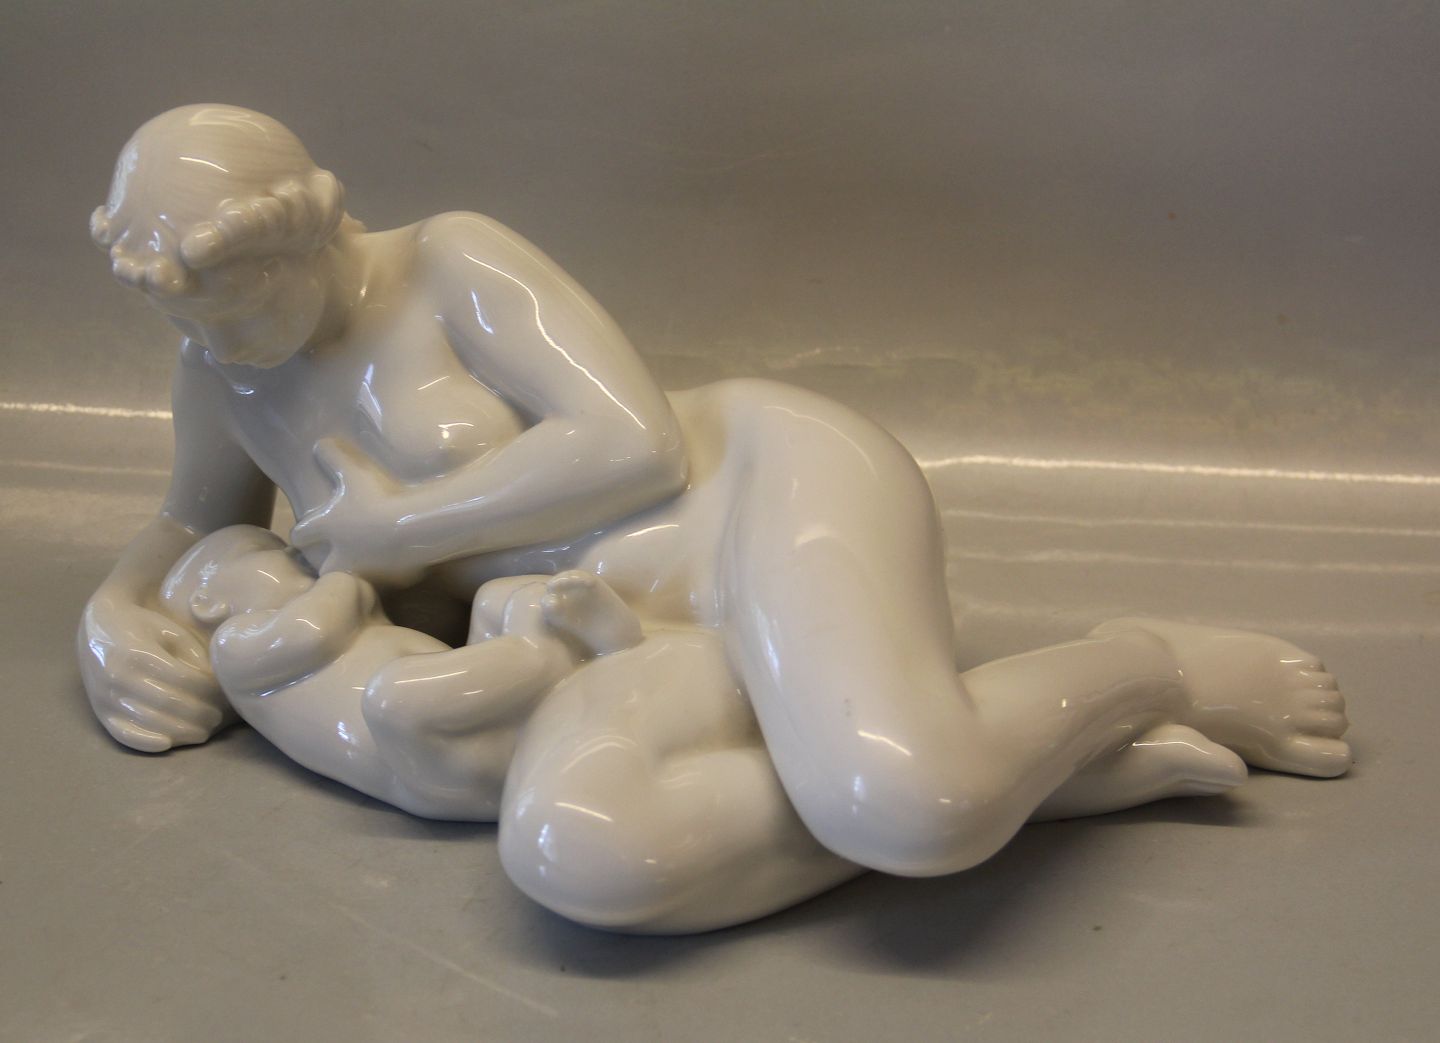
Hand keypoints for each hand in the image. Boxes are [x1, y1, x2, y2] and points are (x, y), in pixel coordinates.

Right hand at [77, 592, 234, 751]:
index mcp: (137, 653)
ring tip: (204, 731)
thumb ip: (192, 656)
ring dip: (181, 731)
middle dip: (199, 713)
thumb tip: (215, 686)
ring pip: (149, 722)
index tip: (224, 694)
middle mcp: (117, 677)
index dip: (207, 690)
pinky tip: (168, 744)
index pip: (181, 679)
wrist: (99, 628)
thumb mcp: (171, 632)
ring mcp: (105, 697)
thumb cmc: (143, 628)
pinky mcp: (100, 712)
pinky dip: (145, 742)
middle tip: (219, 716)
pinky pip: (122, 734)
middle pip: (168, 702)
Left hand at [291, 438, 423, 585]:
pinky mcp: (389, 582)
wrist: (416, 526)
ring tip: (369, 559)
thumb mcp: (354, 469)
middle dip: (325, 561)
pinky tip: (398, 561)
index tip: (304, 532)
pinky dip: (388, 573)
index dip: (301, 532)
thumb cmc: (381, 496)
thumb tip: (318, 444)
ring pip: (353, 577)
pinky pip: (384, 581)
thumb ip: (333, 456)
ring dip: (356, 569)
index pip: (301, 534)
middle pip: (321, 567)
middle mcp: (340, 555)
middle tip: (335, 552)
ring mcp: (364, 571)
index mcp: (328, 528)